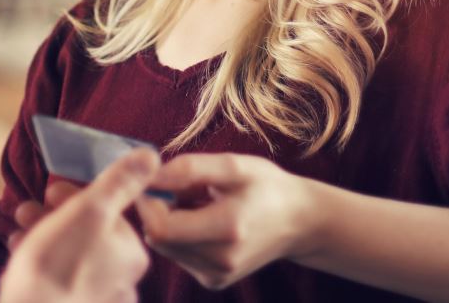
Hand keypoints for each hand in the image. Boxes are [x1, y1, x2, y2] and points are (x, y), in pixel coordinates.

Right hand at [0, 149, 158, 302]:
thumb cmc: (59, 266)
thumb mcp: (90, 211)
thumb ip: (119, 182)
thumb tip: (150, 156)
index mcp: (131, 256)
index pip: (109, 213)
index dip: (78, 195)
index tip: (52, 190)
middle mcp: (120, 282)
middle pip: (87, 234)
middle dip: (56, 213)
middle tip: (30, 207)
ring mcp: (94, 300)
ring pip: (68, 255)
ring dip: (43, 232)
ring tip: (20, 223)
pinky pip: (55, 278)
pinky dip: (37, 260)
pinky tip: (18, 249)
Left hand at [135, 153, 314, 290]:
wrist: (299, 221)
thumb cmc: (265, 186)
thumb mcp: (233, 165)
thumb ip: (189, 169)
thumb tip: (149, 175)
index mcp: (228, 228)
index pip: (161, 227)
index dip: (149, 201)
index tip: (155, 178)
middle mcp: (222, 261)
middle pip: (159, 239)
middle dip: (157, 210)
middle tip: (176, 186)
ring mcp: (218, 276)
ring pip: (165, 248)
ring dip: (168, 223)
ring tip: (194, 202)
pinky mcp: (214, 281)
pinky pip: (179, 256)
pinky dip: (180, 236)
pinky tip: (201, 220)